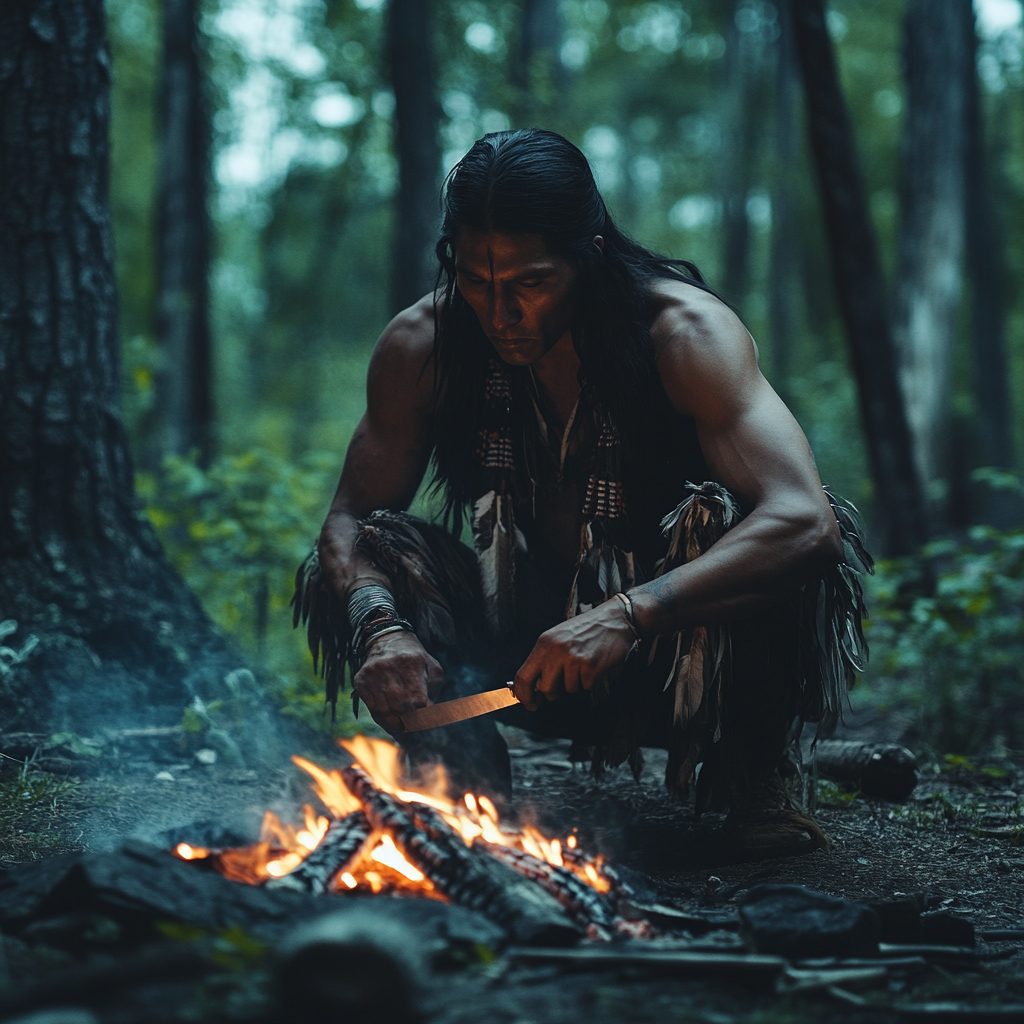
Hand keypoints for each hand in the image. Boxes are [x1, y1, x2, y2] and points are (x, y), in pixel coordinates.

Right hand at [352, 630, 443, 732]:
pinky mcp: (361, 680)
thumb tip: (430, 714)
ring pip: (385, 711)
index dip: (422, 716)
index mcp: (411, 663)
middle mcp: (389, 667)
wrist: (387, 639)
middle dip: (408, 721)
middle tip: (413, 726)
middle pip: (400, 707)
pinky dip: (382, 719)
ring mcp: (373, 674)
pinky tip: (390, 720)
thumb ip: (434, 690)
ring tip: (401, 726)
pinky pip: (372, 709)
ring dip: (395, 723)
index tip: (425, 722)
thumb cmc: (415, 658)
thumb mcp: (431, 667)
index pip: (418, 700)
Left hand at [512, 598, 636, 709]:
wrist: (616, 619)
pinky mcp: (591, 666)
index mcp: (544, 643)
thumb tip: (534, 685)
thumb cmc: (588, 628)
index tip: (529, 704)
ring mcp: (573, 658)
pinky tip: (595, 665)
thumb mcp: (558, 638)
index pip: (523, 677)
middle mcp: (556, 650)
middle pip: (545, 689)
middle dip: (555, 692)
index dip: (524, 695)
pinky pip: (586, 687)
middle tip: (564, 682)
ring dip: (577, 683)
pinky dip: (591, 681)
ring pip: (569, 689)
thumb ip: (545, 659)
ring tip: (584, 664)